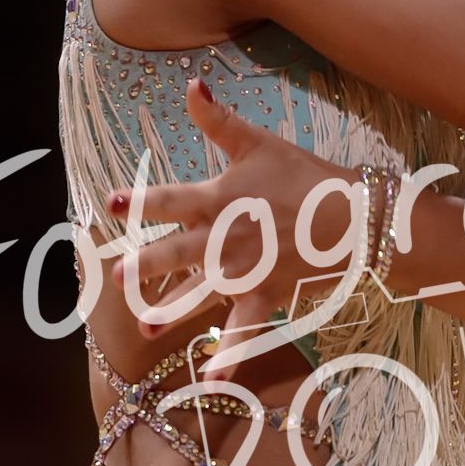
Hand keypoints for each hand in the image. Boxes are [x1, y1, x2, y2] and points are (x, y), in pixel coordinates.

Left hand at [106, 79, 363, 365]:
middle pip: (180, 252)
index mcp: (220, 199)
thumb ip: (218, 121)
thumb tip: (191, 84)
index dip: (141, 200)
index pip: (172, 198)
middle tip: (118, 278)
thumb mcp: (260, 144)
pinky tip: (210, 381)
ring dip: (174, 311)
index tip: (110, 204)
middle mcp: (226, 237)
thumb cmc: (304, 177)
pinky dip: (230, 356)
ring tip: (145, 327)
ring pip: (204, 293)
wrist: (354, 216)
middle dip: (148, 264)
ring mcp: (246, 270)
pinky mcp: (266, 294)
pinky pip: (245, 329)